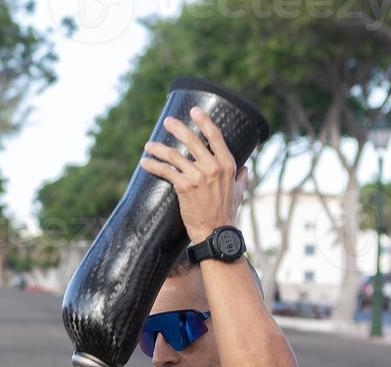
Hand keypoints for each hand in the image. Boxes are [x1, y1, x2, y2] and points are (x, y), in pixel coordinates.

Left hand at [139, 106, 247, 243]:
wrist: (216, 232)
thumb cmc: (227, 213)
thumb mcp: (239, 191)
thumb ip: (241, 177)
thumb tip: (246, 168)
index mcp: (228, 164)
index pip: (215, 136)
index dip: (204, 121)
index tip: (194, 110)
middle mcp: (213, 167)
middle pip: (193, 140)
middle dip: (177, 128)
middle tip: (167, 121)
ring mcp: (198, 176)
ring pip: (175, 155)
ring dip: (159, 148)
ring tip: (149, 144)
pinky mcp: (184, 187)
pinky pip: (166, 171)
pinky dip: (153, 165)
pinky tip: (144, 162)